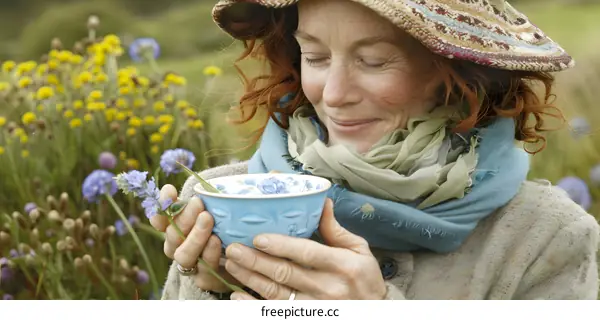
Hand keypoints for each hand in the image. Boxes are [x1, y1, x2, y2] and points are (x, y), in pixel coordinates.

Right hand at [150, 184, 240, 292]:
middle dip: (184, 218)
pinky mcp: (204, 279)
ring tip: (208, 219)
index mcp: (175, 228)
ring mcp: (190, 264)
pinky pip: (203, 271)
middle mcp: (177, 247)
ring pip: (183, 255)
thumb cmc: (225, 225)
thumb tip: (215, 181)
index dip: (162, 205)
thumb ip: (211, 197)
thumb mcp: (218, 209)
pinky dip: (209, 255)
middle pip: (173, 235)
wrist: (240, 257)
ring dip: (195, 236)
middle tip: (198, 203)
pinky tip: (217, 241)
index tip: (170, 190)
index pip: (160, 217)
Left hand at [223, 198, 386, 299]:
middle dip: (256, 261)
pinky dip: (253, 306)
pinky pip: (275, 313)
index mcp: (341, 265)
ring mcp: (314, 307)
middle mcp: (327, 287)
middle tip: (233, 249)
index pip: (306, 253)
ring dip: (250, 279)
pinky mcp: (304, 318)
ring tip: (231, 264)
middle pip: (285, 274)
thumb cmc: (365, 279)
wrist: (375, 314)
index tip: (258, 237)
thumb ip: (336, 229)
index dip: (281, 246)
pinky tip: (237, 296)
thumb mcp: (359, 250)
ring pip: (275, 294)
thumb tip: (322, 201)